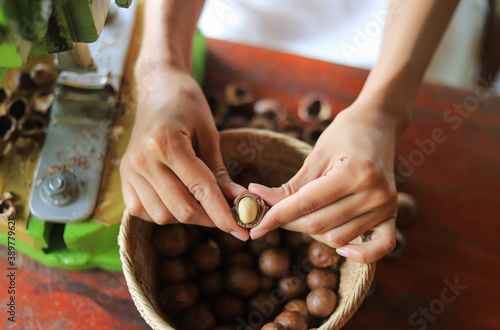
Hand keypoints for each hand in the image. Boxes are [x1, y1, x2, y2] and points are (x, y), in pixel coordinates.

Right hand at [120, 66, 248, 240]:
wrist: (157, 88)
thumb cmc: (188, 104)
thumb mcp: (209, 133)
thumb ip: (219, 170)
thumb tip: (236, 201)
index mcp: (165, 143)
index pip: (200, 189)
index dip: (222, 213)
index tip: (241, 230)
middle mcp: (142, 160)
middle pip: (180, 209)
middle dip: (209, 219)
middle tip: (229, 220)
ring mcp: (129, 170)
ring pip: (162, 215)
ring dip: (187, 217)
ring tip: (205, 207)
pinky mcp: (123, 178)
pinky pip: (143, 212)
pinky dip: (164, 214)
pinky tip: (179, 202)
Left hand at [249, 101, 398, 262]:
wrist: (377, 123)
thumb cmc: (344, 134)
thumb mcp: (315, 155)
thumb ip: (292, 186)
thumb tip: (261, 204)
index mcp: (355, 172)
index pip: (306, 204)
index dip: (276, 215)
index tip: (255, 225)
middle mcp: (375, 193)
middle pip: (319, 224)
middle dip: (288, 222)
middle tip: (269, 217)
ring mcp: (387, 206)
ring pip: (336, 237)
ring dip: (312, 232)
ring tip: (300, 214)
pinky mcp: (393, 214)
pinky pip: (378, 248)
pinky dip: (359, 254)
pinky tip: (340, 249)